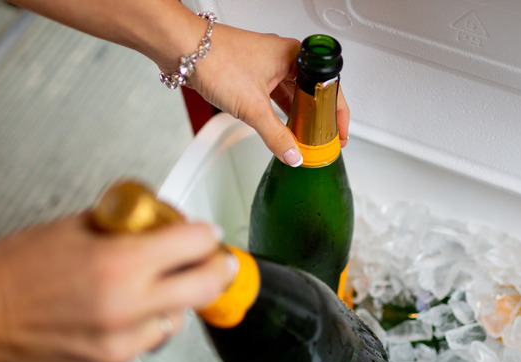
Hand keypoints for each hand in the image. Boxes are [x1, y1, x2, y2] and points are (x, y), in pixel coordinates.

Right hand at [0, 214, 230, 361]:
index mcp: (118, 262)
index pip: (194, 243)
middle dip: (216, 266)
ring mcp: (124, 336)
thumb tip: (158, 219)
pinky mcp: (116, 357)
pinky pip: (156, 334)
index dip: (204, 233)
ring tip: (161, 280)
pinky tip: (136, 304)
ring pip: (184, 313)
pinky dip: (156, 317)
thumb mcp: (77, 225)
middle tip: (214, 258)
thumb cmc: (17, 268)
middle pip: (207, 284)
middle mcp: (127, 303)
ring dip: (182, 294)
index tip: (205, 232)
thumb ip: (125, 223)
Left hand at [161, 23, 349, 165]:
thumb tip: (293, 154)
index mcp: (294, 56)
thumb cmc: (215, 59)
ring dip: (296, 115)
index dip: (337, 113)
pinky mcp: (249, 72)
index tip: (339, 134)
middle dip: (317, 117)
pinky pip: (272, 95)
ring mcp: (265, 65)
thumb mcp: (253, 107)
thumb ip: (276, 135)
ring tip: (302, 137)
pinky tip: (278, 125)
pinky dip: (278, 111)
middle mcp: (282, 58)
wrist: (181, 48)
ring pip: (290, 94)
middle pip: (311, 92)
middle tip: (322, 139)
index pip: (329, 87)